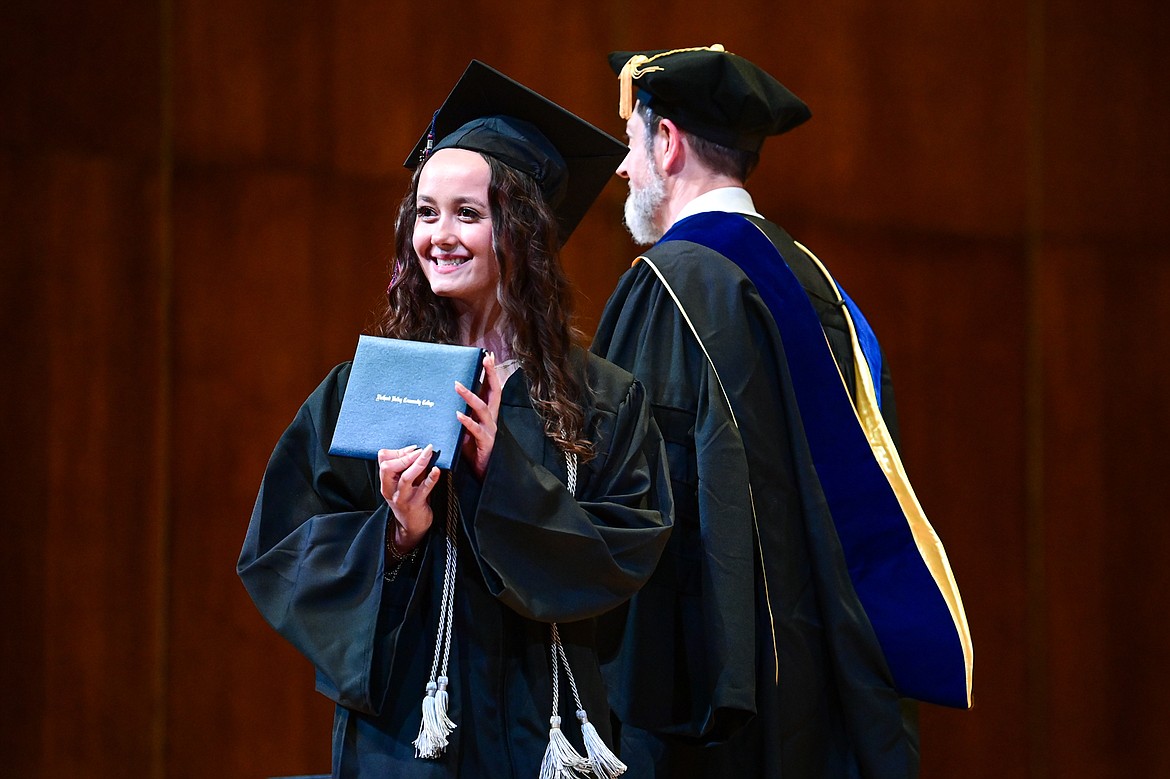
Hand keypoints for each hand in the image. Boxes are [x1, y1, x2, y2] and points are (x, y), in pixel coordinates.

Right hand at [378, 444, 439, 551]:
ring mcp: (402, 498)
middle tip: (421, 450)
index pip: (383, 460)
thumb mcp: (405, 483)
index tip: (413, 448)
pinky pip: (423, 489)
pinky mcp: (415, 505)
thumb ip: (409, 468)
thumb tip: (421, 450)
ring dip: (418, 463)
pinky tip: (437, 470)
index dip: (398, 451)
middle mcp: (390, 489)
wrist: (412, 526)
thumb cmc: (410, 500)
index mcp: (386, 481)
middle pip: (388, 467)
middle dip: (405, 456)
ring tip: (428, 453)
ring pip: (406, 477)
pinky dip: (431, 478)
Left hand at [456, 351, 502, 481]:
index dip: (491, 372)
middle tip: (485, 360)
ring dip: (470, 396)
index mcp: (488, 413)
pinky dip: (467, 422)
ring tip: (457, 386)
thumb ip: (461, 413)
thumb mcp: (465, 427)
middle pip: (494, 392)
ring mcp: (490, 430)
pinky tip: (458, 415)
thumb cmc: (472, 449)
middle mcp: (491, 419)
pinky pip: (476, 430)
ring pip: (483, 409)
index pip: (491, 388)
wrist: (483, 473)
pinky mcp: (485, 443)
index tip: (488, 356)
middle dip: (490, 375)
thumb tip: (445, 398)